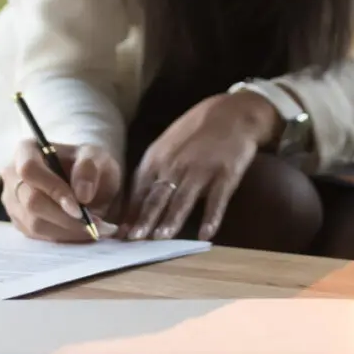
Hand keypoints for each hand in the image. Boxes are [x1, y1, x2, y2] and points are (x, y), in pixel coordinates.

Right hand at [0, 141, 120, 242]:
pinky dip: (65, 237)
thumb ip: (89, 169)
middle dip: (66, 218)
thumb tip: (82, 195)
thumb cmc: (88, 165)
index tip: (80, 207)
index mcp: (27, 151)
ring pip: (35, 224)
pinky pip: (39, 237)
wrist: (86, 183)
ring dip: (69, 231)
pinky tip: (85, 233)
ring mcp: (12, 202)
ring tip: (98, 229)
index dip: (53, 190)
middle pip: (32, 202)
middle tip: (97, 225)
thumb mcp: (96, 157)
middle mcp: (12, 176)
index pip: (30, 170)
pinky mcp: (20, 223)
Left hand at [123, 90, 278, 241]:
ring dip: (172, 219)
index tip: (121, 235)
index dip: (130, 213)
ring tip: (162, 239)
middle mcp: (177, 164)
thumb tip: (132, 205)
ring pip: (184, 198)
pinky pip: (218, 198)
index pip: (139, 190)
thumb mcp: (167, 146)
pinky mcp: (226, 172)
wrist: (233, 112)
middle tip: (135, 241)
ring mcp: (202, 168)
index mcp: (157, 158)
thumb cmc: (196, 131)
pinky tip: (206, 234)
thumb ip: (152, 172)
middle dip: (145, 219)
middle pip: (158, 195)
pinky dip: (212, 217)